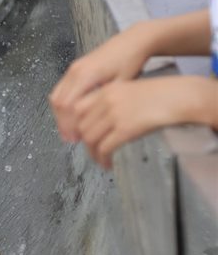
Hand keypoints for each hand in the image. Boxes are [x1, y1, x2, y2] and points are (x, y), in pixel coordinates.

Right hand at [49, 22, 154, 142]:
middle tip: (71, 139)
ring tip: (70, 131)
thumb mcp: (120, 85)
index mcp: (86, 75)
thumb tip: (91, 124)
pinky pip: (61, 90)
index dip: (69, 124)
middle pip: (59, 102)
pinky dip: (63, 106)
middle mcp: (75, 71)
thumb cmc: (130, 61)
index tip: (76, 139)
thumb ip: (103, 102)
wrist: (133, 41)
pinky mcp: (75, 69)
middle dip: (63, 123)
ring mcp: (73, 69)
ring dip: (61, 115)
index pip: (68, 105)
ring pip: (57, 96)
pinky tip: (72, 116)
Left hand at [73, 77, 217, 168]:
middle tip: (92, 151)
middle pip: (82, 126)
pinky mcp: (125, 129)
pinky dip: (103, 159)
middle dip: (85, 143)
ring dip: (93, 154)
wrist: (179, 97)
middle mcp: (106, 101)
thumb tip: (101, 121)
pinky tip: (107, 164)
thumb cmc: (161, 95)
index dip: (75, 125)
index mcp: (106, 90)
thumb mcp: (130, 91)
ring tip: (100, 160)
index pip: (78, 109)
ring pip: (90, 139)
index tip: (78, 136)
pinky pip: (105, 148)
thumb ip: (112, 102)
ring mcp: (114, 115)